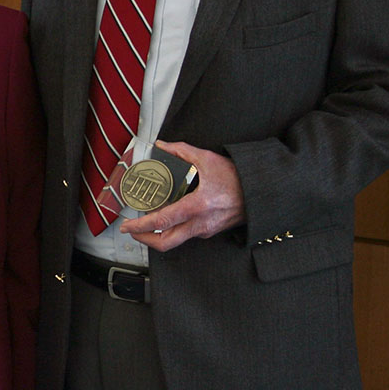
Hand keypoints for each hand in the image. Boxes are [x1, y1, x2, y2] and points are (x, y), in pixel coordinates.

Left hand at [118, 140, 245, 251]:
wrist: (260, 192)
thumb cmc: (238, 178)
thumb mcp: (207, 159)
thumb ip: (181, 151)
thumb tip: (162, 146)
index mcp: (198, 206)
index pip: (163, 221)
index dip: (141, 226)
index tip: (128, 226)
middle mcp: (201, 223)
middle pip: (166, 243)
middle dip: (144, 239)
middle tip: (132, 230)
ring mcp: (206, 230)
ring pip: (175, 241)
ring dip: (158, 235)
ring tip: (146, 224)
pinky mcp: (209, 231)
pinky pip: (187, 234)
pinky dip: (173, 229)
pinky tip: (168, 218)